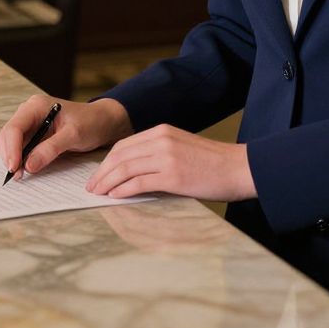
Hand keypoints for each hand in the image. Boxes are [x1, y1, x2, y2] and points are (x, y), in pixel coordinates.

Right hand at [0, 95, 132, 178]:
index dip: (11, 149)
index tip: (14, 168)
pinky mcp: (33, 134)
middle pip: (7, 135)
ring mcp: (29, 123)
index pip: (14, 127)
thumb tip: (29, 166)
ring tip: (21, 174)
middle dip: (10, 155)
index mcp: (36, 106)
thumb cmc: (90, 122)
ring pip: (9, 142)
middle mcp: (29, 112)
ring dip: (12, 158)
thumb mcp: (73, 135)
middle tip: (18, 176)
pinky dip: (19, 159)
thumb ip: (51, 148)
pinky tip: (25, 169)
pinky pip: (19, 147)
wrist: (101, 121)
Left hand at [85, 124, 255, 201]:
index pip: (125, 144)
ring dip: (107, 182)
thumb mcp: (182, 147)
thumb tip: (133, 170)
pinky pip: (138, 183)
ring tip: (98, 193)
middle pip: (120, 155)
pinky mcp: (172, 176)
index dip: (107, 160)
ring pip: (125, 168)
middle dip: (101, 172)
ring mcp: (166, 157)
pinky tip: (114, 197)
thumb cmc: (213, 162)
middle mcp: (162, 140)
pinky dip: (122, 190)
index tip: (98, 173)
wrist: (238, 167)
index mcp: (163, 130)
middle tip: (91, 186)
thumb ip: (159, 152)